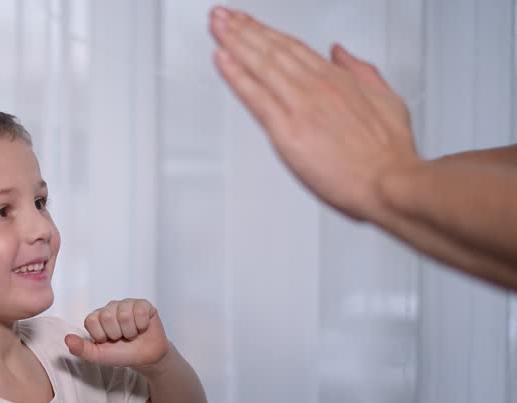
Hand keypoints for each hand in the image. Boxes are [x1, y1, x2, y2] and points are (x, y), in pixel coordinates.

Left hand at [64, 298, 169, 369]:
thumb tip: (67, 339)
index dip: (101, 335)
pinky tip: (142, 328)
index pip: (92, 320)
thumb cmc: (121, 354)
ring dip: (130, 331)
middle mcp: (110, 307)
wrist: (145, 358)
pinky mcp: (143, 304)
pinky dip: (142, 326)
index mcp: (97, 317)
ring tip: (132, 334)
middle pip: (108, 316)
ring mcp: (126, 304)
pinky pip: (140, 311)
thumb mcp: (98, 356)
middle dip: (117, 334)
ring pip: (124, 315)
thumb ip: (81, 349)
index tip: (107, 341)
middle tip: (122, 338)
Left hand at [208, 6, 423, 221]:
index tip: (247, 21)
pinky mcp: (287, 129)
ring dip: (233, 42)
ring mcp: (300, 105)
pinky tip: (221, 59)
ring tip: (215, 25)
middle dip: (242, 29)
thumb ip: (359, 71)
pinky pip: (255, 96)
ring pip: (261, 64)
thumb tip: (339, 52)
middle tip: (220, 15)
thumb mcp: (384, 98)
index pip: (292, 47)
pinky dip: (236, 75)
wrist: (390, 182)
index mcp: (336, 78)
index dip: (265, 32)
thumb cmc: (388, 153)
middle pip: (272, 49)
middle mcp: (315, 86)